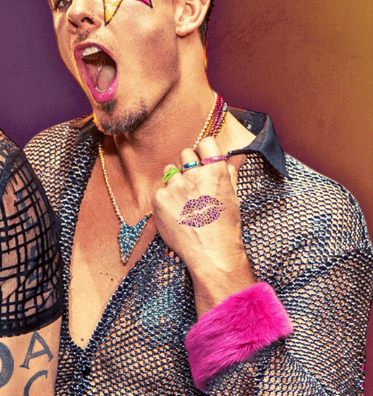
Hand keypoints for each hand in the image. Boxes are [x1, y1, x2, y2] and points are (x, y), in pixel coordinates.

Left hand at [152, 137, 254, 311]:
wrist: (210, 253)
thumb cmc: (226, 226)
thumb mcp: (233, 196)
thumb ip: (230, 173)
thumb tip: (236, 157)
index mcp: (215, 171)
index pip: (206, 142)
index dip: (204, 151)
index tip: (204, 160)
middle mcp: (194, 174)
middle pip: (185, 153)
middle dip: (189, 165)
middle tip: (194, 184)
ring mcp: (174, 186)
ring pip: (170, 170)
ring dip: (175, 180)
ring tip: (184, 200)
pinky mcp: (159, 198)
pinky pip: (160, 189)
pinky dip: (166, 198)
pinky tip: (176, 212)